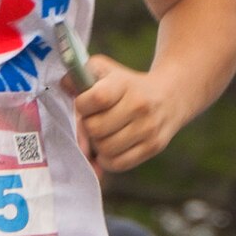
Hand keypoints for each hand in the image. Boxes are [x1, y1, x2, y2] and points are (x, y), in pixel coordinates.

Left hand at [74, 57, 184, 171]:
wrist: (170, 96)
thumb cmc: (127, 85)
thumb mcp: (106, 71)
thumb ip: (80, 75)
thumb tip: (65, 87)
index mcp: (125, 84)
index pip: (96, 98)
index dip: (82, 105)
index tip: (86, 104)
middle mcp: (140, 105)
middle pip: (96, 129)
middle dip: (89, 127)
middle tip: (95, 121)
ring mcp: (149, 128)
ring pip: (105, 149)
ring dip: (97, 145)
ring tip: (103, 134)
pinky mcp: (154, 146)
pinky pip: (118, 164)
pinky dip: (108, 159)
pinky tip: (111, 147)